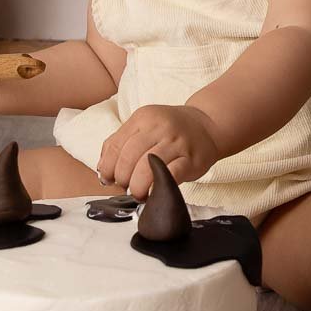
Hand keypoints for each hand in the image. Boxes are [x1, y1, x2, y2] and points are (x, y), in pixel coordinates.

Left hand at [98, 104, 222, 197]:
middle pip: (129, 157)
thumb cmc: (171, 130)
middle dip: (122, 178)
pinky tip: (154, 191)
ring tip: (138, 193)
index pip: (115, 145)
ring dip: (138, 186)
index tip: (108, 179)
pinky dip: (158, 186)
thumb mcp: (144, 126)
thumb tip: (103, 170)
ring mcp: (177, 142)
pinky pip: (171, 175)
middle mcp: (159, 127)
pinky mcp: (191, 159)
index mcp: (143, 118)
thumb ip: (121, 143)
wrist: (207, 125)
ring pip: (148, 167)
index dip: (108, 167)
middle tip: (125, 187)